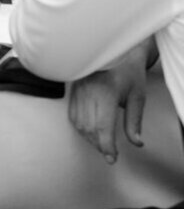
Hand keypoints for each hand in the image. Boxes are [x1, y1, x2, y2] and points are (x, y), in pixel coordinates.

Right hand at [67, 42, 149, 163]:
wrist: (113, 50)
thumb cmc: (128, 72)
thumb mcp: (137, 96)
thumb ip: (134, 121)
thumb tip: (136, 143)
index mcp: (105, 92)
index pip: (102, 127)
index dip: (106, 146)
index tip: (112, 157)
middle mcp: (88, 92)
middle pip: (88, 128)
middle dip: (99, 144)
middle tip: (110, 152)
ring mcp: (78, 90)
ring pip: (78, 123)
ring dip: (89, 137)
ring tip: (101, 142)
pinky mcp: (73, 90)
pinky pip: (72, 115)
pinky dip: (81, 127)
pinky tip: (90, 130)